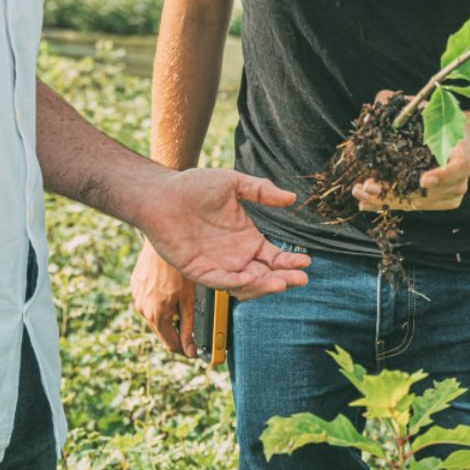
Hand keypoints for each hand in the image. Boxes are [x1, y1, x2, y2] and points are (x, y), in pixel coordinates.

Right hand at [131, 240, 197, 357]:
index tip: (195, 351)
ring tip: (182, 304)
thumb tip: (191, 350)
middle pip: (162, 331)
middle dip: (177, 332)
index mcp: (157, 316)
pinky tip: (169, 291)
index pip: (170, 345)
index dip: (185, 350)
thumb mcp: (189, 300)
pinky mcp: (135, 286)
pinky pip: (148, 301)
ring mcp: (137, 297)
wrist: (163, 240)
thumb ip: (188, 327)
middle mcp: (142, 309)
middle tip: (192, 327)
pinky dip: (159, 302)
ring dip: (168, 316)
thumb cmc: (179, 269)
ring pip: (154, 316)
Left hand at [134, 169, 311, 300]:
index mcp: (247, 239)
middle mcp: (235, 256)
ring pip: (245, 284)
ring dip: (263, 285)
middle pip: (265, 275)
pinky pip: (219, 281)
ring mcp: (217, 265)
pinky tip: (250, 277)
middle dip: (284, 278)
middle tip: (300, 279)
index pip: (274, 257)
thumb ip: (262, 191)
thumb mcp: (234, 184)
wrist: (162, 193)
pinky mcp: (198, 270)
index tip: (307, 262)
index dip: (290, 262)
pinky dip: (235, 282)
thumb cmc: (194, 186)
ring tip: (281, 281)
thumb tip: (292, 198)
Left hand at [355, 120, 469, 211]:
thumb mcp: (421, 109)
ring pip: (418, 202)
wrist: (458, 141)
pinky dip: (391, 204)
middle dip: (396, 191)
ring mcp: (453, 193)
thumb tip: (368, 119)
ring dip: (387, 199)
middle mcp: (460, 177)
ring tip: (361, 192)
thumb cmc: (436, 122)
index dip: (442, 175)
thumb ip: (395, 107)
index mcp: (461, 152)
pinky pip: (415, 207)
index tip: (423, 179)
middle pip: (429, 192)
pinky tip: (367, 202)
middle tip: (369, 187)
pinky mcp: (444, 202)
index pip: (458, 167)